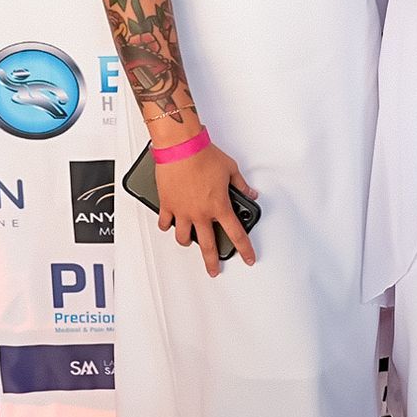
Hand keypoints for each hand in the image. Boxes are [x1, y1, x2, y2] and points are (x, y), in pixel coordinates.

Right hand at [154, 138, 258, 275]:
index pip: (237, 234)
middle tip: (214, 270)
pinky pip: (165, 223)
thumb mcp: (230, 169)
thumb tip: (250, 192)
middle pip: (208, 246)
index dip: (245, 249)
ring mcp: (182, 211)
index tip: (249, 258)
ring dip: (187, 242)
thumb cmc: (204, 155)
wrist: (181, 147)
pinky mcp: (167, 204)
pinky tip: (169, 225)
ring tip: (189, 241)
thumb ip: (241, 185)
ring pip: (183, 238)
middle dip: (212, 262)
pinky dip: (167, 225)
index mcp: (219, 206)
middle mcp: (200, 214)